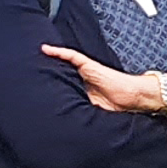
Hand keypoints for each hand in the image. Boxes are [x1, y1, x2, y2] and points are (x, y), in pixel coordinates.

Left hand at [45, 45, 166, 123]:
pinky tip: (46, 50)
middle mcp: (85, 78)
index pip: (66, 84)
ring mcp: (88, 71)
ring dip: (51, 58)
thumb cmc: (120, 105)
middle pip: (64, 71)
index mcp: (86, 89)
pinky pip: (72, 56)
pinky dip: (60, 53)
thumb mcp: (95, 110)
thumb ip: (81, 109)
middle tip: (31, 67)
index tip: (39, 85)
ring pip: (65, 62)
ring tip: (35, 53)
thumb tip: (64, 118)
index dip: (53, 83)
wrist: (135, 96)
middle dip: (50, 68)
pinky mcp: (91, 66)